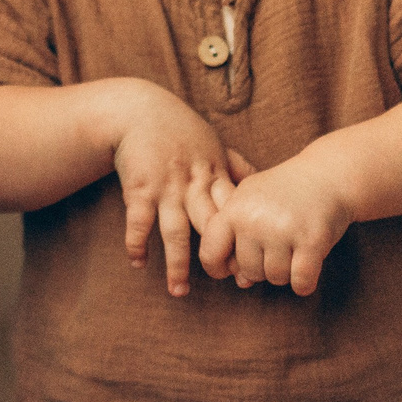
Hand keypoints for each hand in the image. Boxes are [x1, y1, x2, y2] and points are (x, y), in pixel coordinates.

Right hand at [109, 83, 241, 296]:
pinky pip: (138, 222)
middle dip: (219, 256)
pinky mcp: (139, 188)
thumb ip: (236, 167)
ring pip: (175, 232)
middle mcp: (193, 184)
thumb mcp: (213, 144)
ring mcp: (166, 188)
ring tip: (179, 291)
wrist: (140, 110)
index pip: (234, 212)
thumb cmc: (180, 129)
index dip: (244, 237)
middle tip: (229, 283)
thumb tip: (263, 184)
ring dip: (177, 264)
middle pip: (211, 227)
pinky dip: (137, 244)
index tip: (253, 261)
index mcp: (214, 175)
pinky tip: (138, 263)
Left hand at [199, 150, 353, 295]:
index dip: (219, 268)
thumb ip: (238, 239)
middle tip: (279, 248)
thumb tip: (241, 283)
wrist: (328, 174)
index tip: (235, 269)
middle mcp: (254, 220)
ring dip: (287, 273)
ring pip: (275, 278)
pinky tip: (309, 268)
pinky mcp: (311, 240)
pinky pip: (301, 281)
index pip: (210, 253)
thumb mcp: (250, 201)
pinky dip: (305, 283)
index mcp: (233, 209)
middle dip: (264, 267)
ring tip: (295, 250)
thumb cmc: (285, 193)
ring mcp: (282, 230)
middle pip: (249, 271)